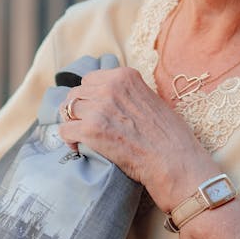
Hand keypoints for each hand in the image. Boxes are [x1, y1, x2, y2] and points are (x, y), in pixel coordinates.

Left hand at [56, 65, 217, 210]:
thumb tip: (112, 99)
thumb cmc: (170, 137)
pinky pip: (64, 130)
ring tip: (81, 138)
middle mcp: (110, 87)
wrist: (175, 162)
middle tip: (85, 126)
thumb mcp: (152, 100)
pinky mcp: (91, 130)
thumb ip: (129, 94)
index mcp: (125, 76)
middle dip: (79, 110)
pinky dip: (69, 140)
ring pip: (67, 110)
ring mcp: (99, 108)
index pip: (90, 79)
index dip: (90, 96)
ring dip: (73, 124)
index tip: (93, 110)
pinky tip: (79, 148)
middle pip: (76, 93)